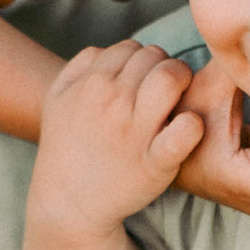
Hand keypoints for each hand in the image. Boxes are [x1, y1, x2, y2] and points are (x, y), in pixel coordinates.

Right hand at [29, 41, 204, 235]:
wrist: (67, 203)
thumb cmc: (67, 147)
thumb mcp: (57, 99)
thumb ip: (80, 66)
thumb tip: (107, 50)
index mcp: (90, 84)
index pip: (131, 47)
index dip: (142, 60)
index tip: (144, 81)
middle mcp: (112, 101)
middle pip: (154, 56)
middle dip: (164, 67)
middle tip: (165, 92)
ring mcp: (135, 132)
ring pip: (170, 78)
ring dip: (182, 81)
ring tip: (177, 101)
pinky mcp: (156, 162)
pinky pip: (184, 131)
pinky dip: (191, 126)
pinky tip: (186, 129)